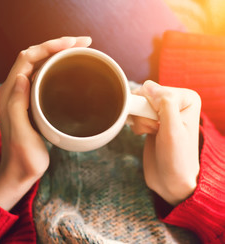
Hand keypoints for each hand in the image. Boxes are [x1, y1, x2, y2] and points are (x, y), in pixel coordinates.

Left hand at [0, 36, 91, 209]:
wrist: (19, 173)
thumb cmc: (22, 158)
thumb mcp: (21, 135)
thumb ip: (17, 106)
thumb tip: (23, 77)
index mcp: (9, 95)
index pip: (27, 58)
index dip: (49, 46)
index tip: (73, 43)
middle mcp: (13, 91)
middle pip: (34, 56)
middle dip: (57, 45)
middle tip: (83, 43)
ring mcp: (22, 96)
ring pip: (39, 64)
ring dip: (58, 53)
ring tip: (80, 50)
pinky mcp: (31, 102)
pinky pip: (43, 77)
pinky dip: (57, 67)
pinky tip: (70, 69)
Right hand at [130, 80, 200, 205]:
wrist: (170, 179)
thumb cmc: (176, 158)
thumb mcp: (172, 131)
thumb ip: (164, 105)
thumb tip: (148, 86)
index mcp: (187, 98)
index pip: (155, 90)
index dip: (151, 108)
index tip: (160, 125)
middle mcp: (176, 100)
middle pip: (144, 95)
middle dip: (144, 114)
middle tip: (155, 130)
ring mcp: (163, 109)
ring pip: (137, 104)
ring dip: (140, 121)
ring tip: (152, 133)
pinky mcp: (152, 118)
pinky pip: (135, 112)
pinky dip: (136, 124)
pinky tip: (146, 133)